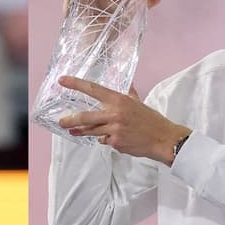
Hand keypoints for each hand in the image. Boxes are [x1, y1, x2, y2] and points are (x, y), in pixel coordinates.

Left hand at [57, 76, 188, 165]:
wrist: (163, 138)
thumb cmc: (151, 119)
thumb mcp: (138, 102)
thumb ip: (129, 93)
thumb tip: (128, 82)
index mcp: (118, 100)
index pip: (93, 89)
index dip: (76, 84)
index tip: (62, 81)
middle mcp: (114, 113)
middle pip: (85, 116)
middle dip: (70, 120)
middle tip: (61, 121)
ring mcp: (114, 129)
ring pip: (92, 131)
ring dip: (81, 132)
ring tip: (73, 131)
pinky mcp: (116, 143)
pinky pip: (104, 141)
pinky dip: (106, 140)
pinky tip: (114, 139)